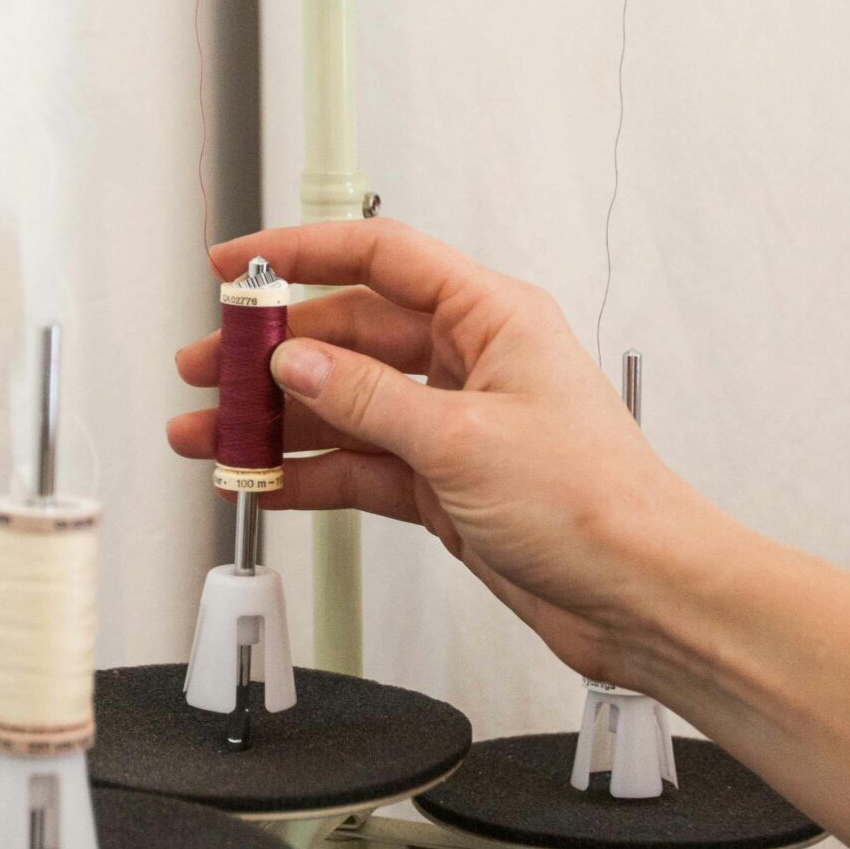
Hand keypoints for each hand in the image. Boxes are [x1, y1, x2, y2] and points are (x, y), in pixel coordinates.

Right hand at [168, 220, 715, 683]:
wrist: (642, 594)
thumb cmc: (597, 505)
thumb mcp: (462, 441)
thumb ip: (368, 399)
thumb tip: (297, 362)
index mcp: (492, 318)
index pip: (380, 260)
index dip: (300, 254)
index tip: (232, 267)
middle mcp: (472, 363)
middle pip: (350, 336)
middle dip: (272, 354)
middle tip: (207, 371)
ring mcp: (455, 426)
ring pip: (347, 407)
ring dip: (279, 423)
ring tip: (211, 437)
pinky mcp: (446, 486)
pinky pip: (361, 466)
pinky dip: (311, 475)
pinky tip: (263, 483)